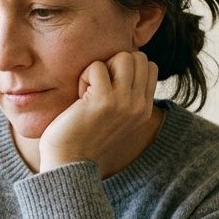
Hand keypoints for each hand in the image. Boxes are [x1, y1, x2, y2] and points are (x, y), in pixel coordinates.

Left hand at [38, 51, 158, 175]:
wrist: (68, 162)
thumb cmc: (83, 136)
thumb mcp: (115, 116)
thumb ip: (126, 95)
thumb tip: (124, 62)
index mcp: (144, 109)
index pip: (149, 67)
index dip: (125, 68)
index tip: (108, 87)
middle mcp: (139, 105)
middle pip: (138, 58)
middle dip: (114, 63)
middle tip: (98, 86)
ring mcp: (124, 102)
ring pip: (123, 56)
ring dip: (101, 68)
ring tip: (90, 90)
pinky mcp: (104, 100)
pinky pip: (97, 66)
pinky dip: (84, 76)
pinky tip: (79, 97)